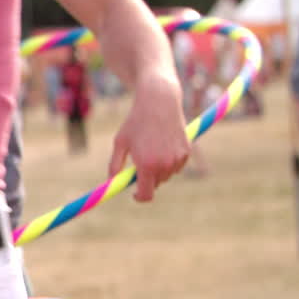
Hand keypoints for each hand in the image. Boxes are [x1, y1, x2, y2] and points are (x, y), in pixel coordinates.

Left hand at [108, 72, 189, 201]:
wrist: (159, 102)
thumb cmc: (135, 122)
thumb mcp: (120, 143)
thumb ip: (115, 165)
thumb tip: (112, 182)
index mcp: (146, 165)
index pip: (146, 195)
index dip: (139, 197)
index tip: (133, 193)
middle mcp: (164, 165)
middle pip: (155, 185)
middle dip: (146, 178)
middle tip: (138, 161)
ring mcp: (178, 159)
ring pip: (166, 175)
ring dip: (157, 169)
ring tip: (150, 148)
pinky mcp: (187, 152)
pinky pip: (176, 166)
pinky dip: (169, 161)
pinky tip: (162, 144)